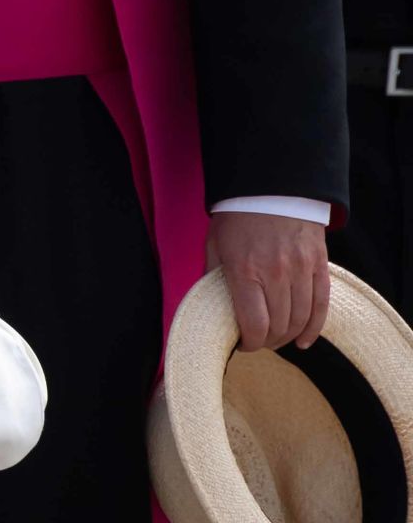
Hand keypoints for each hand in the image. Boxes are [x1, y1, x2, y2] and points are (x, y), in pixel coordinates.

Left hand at [206, 212, 329, 350]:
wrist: (271, 187)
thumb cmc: (237, 218)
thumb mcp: (214, 246)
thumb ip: (213, 278)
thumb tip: (210, 307)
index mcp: (245, 271)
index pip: (254, 324)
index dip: (249, 343)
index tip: (242, 345)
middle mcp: (276, 273)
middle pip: (279, 326)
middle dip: (266, 341)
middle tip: (257, 341)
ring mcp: (301, 269)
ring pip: (301, 319)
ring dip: (288, 336)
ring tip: (276, 339)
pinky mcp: (319, 264)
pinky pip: (321, 304)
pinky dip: (314, 327)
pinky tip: (303, 341)